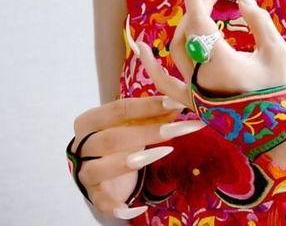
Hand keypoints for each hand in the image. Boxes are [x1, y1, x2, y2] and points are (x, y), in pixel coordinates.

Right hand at [69, 95, 204, 219]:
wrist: (96, 167)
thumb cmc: (118, 138)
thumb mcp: (133, 123)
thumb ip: (152, 114)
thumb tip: (178, 104)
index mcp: (90, 121)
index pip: (119, 109)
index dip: (147, 106)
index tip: (175, 103)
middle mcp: (81, 145)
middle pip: (112, 138)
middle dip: (147, 133)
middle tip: (176, 129)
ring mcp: (83, 171)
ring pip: (101, 167)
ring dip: (131, 162)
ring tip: (162, 154)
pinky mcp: (91, 195)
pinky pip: (102, 202)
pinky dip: (119, 205)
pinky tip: (140, 207)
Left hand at [136, 0, 285, 99]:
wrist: (276, 130)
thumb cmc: (279, 89)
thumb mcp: (275, 49)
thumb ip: (257, 19)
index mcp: (222, 64)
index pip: (200, 22)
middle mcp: (201, 77)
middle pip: (189, 31)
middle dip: (199, 5)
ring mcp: (193, 91)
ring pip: (177, 49)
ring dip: (185, 24)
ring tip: (196, 5)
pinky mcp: (191, 101)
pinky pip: (165, 82)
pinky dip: (151, 65)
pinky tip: (141, 46)